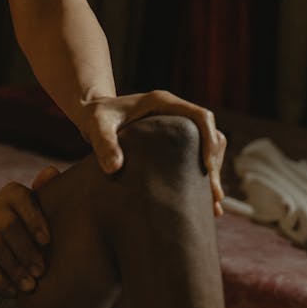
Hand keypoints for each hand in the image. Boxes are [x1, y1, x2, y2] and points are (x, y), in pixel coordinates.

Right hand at [0, 181, 50, 296]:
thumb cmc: (18, 220)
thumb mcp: (31, 207)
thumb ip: (43, 190)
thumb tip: (52, 171)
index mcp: (11, 193)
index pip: (22, 199)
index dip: (34, 219)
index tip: (47, 241)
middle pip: (7, 225)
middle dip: (26, 250)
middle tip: (40, 271)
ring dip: (13, 267)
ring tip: (29, 285)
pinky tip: (11, 291)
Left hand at [75, 91, 226, 215]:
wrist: (93, 114)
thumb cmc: (95, 117)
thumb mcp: (96, 126)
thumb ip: (103, 143)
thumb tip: (114, 168)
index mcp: (164, 103)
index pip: (201, 116)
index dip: (209, 140)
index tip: (206, 167)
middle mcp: (176, 114)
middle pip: (211, 134)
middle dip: (214, 164)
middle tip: (213, 195)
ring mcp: (177, 128)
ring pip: (209, 147)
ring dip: (213, 173)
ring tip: (213, 204)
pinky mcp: (175, 143)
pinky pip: (197, 157)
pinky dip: (204, 177)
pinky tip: (207, 203)